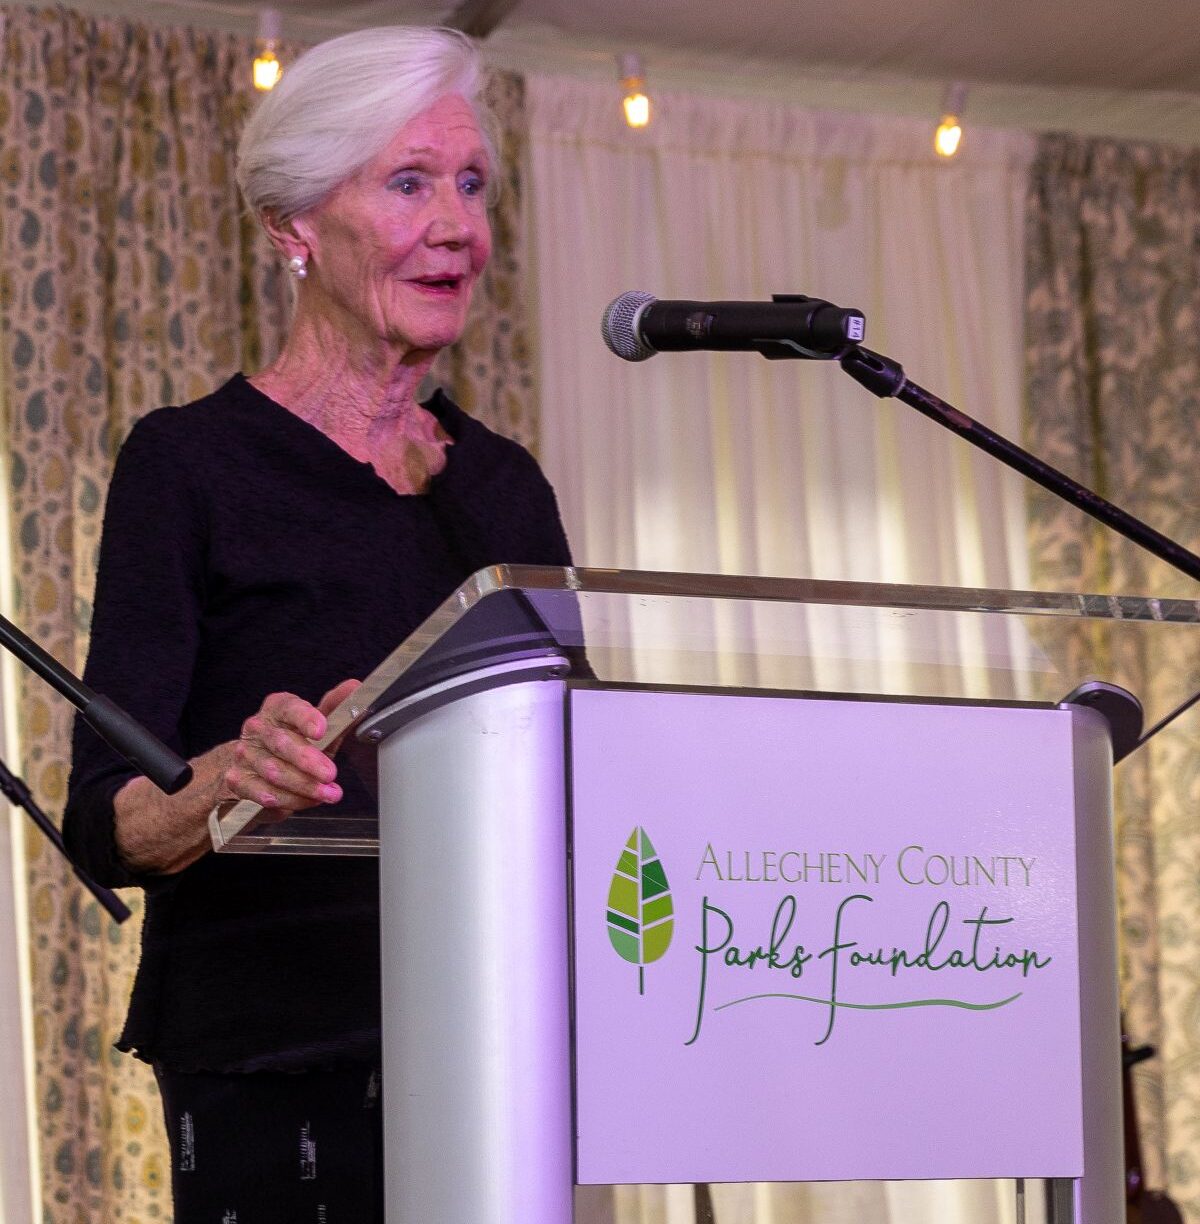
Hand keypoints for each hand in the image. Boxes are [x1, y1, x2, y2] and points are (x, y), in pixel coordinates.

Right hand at [222, 679, 361, 817]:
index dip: (306, 718)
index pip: (289, 708)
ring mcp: (245, 754)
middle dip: (308, 761)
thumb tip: (354, 687)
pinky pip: (264, 793)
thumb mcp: (316, 726)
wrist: (251, 767)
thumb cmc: (290, 743)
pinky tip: (304, 801)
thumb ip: (336, 708)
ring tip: (327, 793)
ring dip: (304, 786)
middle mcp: (258, 728)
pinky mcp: (238, 780)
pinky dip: (287, 799)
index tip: (321, 729)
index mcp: (277, 709)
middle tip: (330, 773)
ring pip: (274, 772)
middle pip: (282, 743)